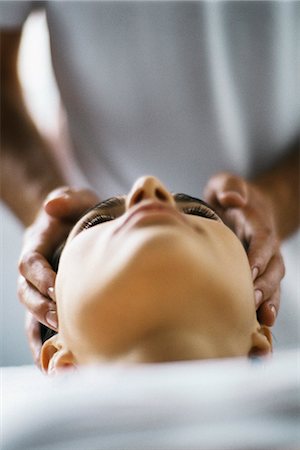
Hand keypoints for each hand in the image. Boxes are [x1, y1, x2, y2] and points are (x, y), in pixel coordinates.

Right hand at [18, 187, 99, 363]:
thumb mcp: (77, 198)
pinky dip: (44, 342)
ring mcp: (40, 286)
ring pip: (31, 311)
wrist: (77, 222)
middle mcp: (34, 269)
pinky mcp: (51, 299)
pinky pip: (40, 323)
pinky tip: (56, 361)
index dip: (39, 275)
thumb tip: (52, 207)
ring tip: (60, 345)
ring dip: (42, 328)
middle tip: (61, 319)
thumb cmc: (79, 210)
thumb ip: (67, 198)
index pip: (30, 261)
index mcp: (37, 243)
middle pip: (25, 292)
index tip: (57, 286)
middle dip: (40, 307)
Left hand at [204, 173, 284, 326]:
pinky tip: (261, 325)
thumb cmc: (230, 196)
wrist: (247, 207)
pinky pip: (268, 292)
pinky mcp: (260, 274)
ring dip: (269, 300)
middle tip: (251, 299)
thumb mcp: (226, 183)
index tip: (250, 269)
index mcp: (258, 223)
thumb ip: (230, 186)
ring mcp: (266, 262)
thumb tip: (232, 198)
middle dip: (264, 283)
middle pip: (273, 266)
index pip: (263, 240)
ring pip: (273, 283)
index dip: (259, 254)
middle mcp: (266, 245)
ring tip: (261, 317)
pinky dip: (267, 307)